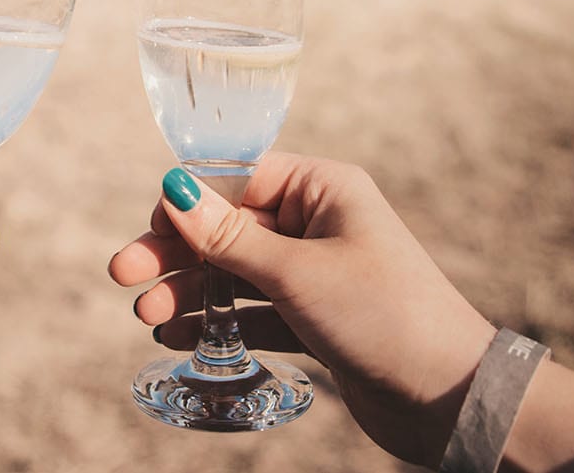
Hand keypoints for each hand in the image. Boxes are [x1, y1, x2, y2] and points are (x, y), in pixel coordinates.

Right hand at [109, 153, 495, 466]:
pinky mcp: (317, 318)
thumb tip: (173, 189)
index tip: (147, 227)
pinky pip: (254, 311)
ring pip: (236, 271)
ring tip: (148, 317)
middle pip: (229, 226)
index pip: (239, 176)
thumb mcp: (298, 274)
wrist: (451, 397)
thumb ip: (230, 237)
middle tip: (122, 275)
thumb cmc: (386, 316)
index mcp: (325, 189)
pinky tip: (182, 335)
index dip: (188, 199)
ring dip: (191, 291)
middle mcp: (319, 224)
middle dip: (176, 251)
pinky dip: (219, 321)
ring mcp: (317, 272)